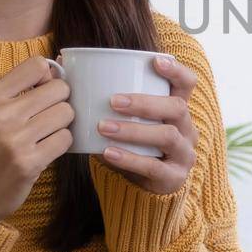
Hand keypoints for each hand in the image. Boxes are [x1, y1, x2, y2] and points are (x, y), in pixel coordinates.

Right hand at [0, 56, 72, 221]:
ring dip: (61, 124)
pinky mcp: (29, 163)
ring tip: (45, 134)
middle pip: (59, 89)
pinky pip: (66, 139)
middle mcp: (0, 115)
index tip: (42, 91)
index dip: (48, 77)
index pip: (36, 65)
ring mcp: (15, 140)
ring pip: (66, 113)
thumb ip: (19, 88)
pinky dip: (60, 144)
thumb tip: (56, 67)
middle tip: (47, 116)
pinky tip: (45, 150)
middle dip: (59, 102)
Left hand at [96, 55, 198, 195]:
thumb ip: (104, 95)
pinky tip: (108, 152)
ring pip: (167, 136)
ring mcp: (184, 154)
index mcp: (177, 110)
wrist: (142, 189)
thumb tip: (64, 64)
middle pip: (177, 108)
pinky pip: (154, 166)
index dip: (176, 70)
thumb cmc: (132, 146)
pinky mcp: (174, 178)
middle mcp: (187, 129)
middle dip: (145, 103)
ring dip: (134, 130)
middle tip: (113, 101)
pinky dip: (130, 158)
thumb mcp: (126, 121)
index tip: (155, 61)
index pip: (187, 83)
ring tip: (104, 127)